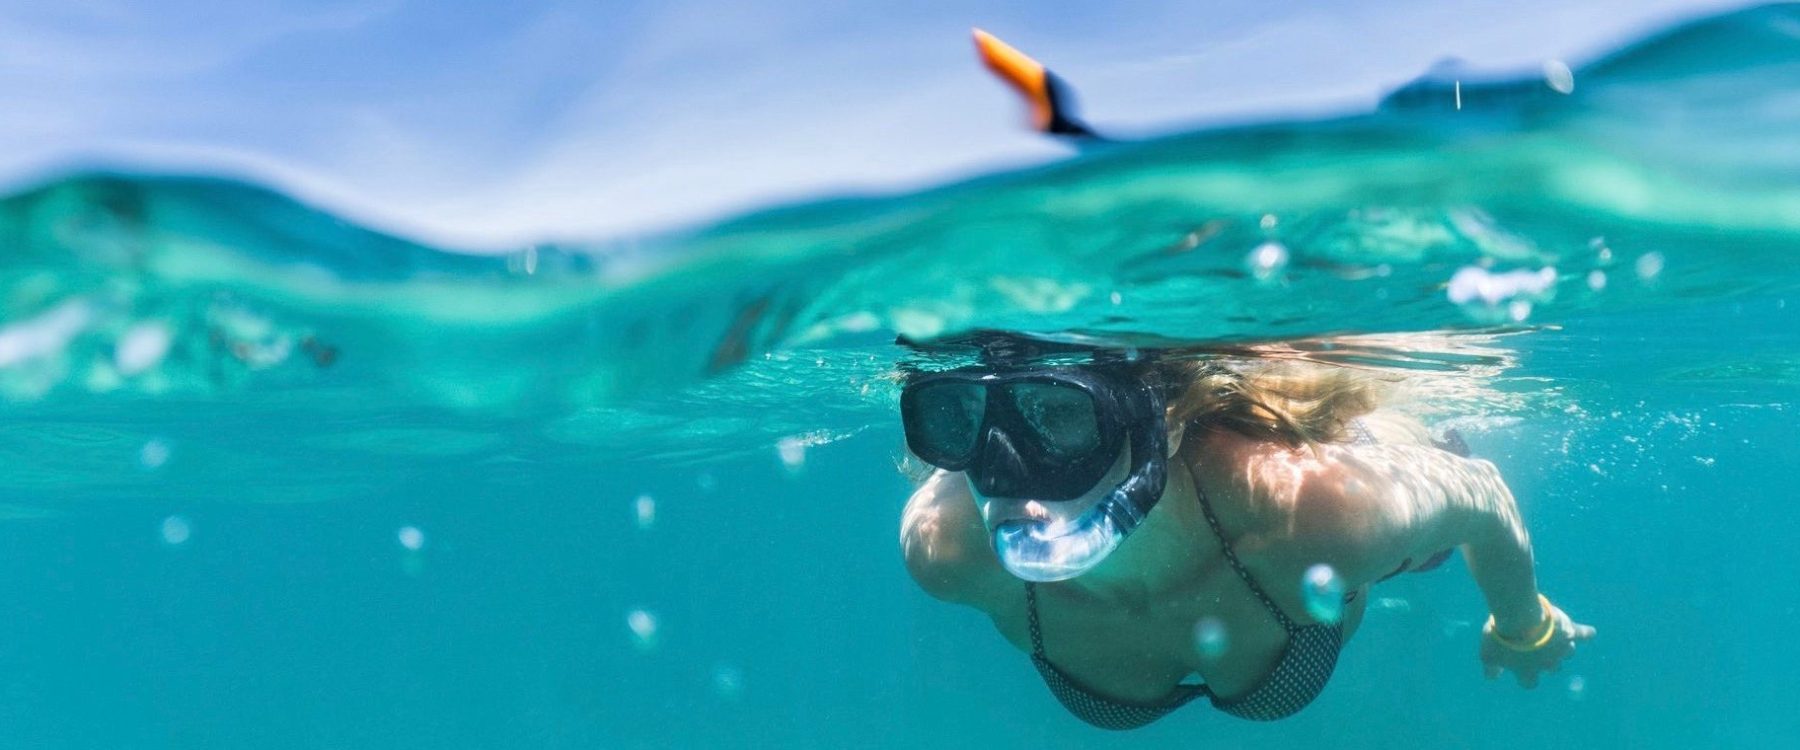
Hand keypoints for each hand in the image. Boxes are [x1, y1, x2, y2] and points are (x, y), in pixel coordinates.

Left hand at [1479, 601, 1595, 687]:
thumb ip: (1491, 668)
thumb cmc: (1503, 638)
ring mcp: (1560, 648)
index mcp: (1528, 671)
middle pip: (1552, 667)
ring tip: (1557, 638)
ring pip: (1568, 653)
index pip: (1529, 682)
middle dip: (1546, 659)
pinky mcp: (1569, 632)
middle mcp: (1548, 664)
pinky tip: (1589, 632)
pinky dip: (1585, 633)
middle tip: (1537, 647)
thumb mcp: (1489, 655)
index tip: (1522, 668)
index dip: (1526, 676)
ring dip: (1562, 647)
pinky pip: (1581, 634)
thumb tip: (1491, 678)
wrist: (1520, 618)